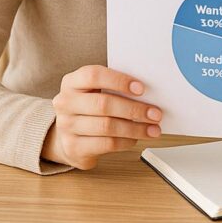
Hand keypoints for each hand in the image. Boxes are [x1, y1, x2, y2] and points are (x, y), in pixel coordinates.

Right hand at [41, 65, 162, 169]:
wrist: (67, 135)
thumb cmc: (89, 107)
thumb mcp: (95, 91)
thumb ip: (115, 87)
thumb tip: (149, 93)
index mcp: (72, 82)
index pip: (94, 75)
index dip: (119, 81)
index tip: (142, 88)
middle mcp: (65, 102)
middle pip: (103, 104)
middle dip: (134, 109)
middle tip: (156, 113)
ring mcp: (66, 126)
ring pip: (107, 126)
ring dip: (135, 128)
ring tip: (153, 129)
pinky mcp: (73, 147)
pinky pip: (106, 144)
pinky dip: (126, 141)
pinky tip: (136, 138)